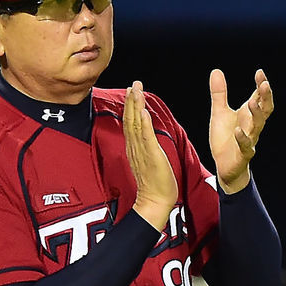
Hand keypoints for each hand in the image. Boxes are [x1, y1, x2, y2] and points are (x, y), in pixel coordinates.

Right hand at [123, 80, 177, 230]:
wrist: (155, 202)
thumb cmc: (155, 185)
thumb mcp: (148, 161)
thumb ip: (145, 148)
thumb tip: (146, 138)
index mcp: (135, 148)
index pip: (130, 123)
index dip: (130, 106)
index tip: (131, 90)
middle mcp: (135, 148)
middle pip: (130, 120)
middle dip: (131, 101)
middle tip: (133, 83)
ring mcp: (141, 152)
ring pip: (136, 124)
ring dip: (135, 106)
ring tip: (136, 89)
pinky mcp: (151, 156)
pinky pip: (145, 136)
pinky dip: (143, 122)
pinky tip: (143, 110)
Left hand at [209, 68, 273, 193]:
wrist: (225, 165)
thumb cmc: (225, 138)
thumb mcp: (219, 113)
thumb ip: (219, 94)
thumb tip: (216, 71)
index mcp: (248, 114)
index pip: (259, 97)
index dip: (261, 85)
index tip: (259, 73)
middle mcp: (252, 125)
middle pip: (265, 109)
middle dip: (266, 97)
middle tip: (264, 84)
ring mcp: (250, 139)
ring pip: (258, 126)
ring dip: (256, 114)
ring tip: (252, 102)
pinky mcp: (243, 154)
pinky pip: (246, 146)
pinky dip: (243, 138)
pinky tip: (238, 131)